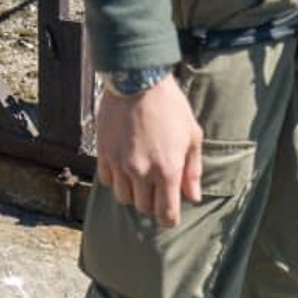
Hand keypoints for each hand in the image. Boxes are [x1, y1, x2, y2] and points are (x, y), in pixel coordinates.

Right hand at [96, 74, 202, 227]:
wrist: (137, 78)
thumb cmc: (170, 105)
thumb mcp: (192, 135)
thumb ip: (192, 170)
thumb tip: (193, 197)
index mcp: (167, 170)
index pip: (166, 215)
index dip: (169, 219)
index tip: (169, 214)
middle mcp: (142, 172)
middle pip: (143, 209)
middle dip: (152, 203)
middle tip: (156, 188)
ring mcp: (120, 164)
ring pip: (123, 197)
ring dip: (132, 192)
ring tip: (139, 176)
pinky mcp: (104, 153)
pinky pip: (107, 180)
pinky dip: (115, 178)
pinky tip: (123, 165)